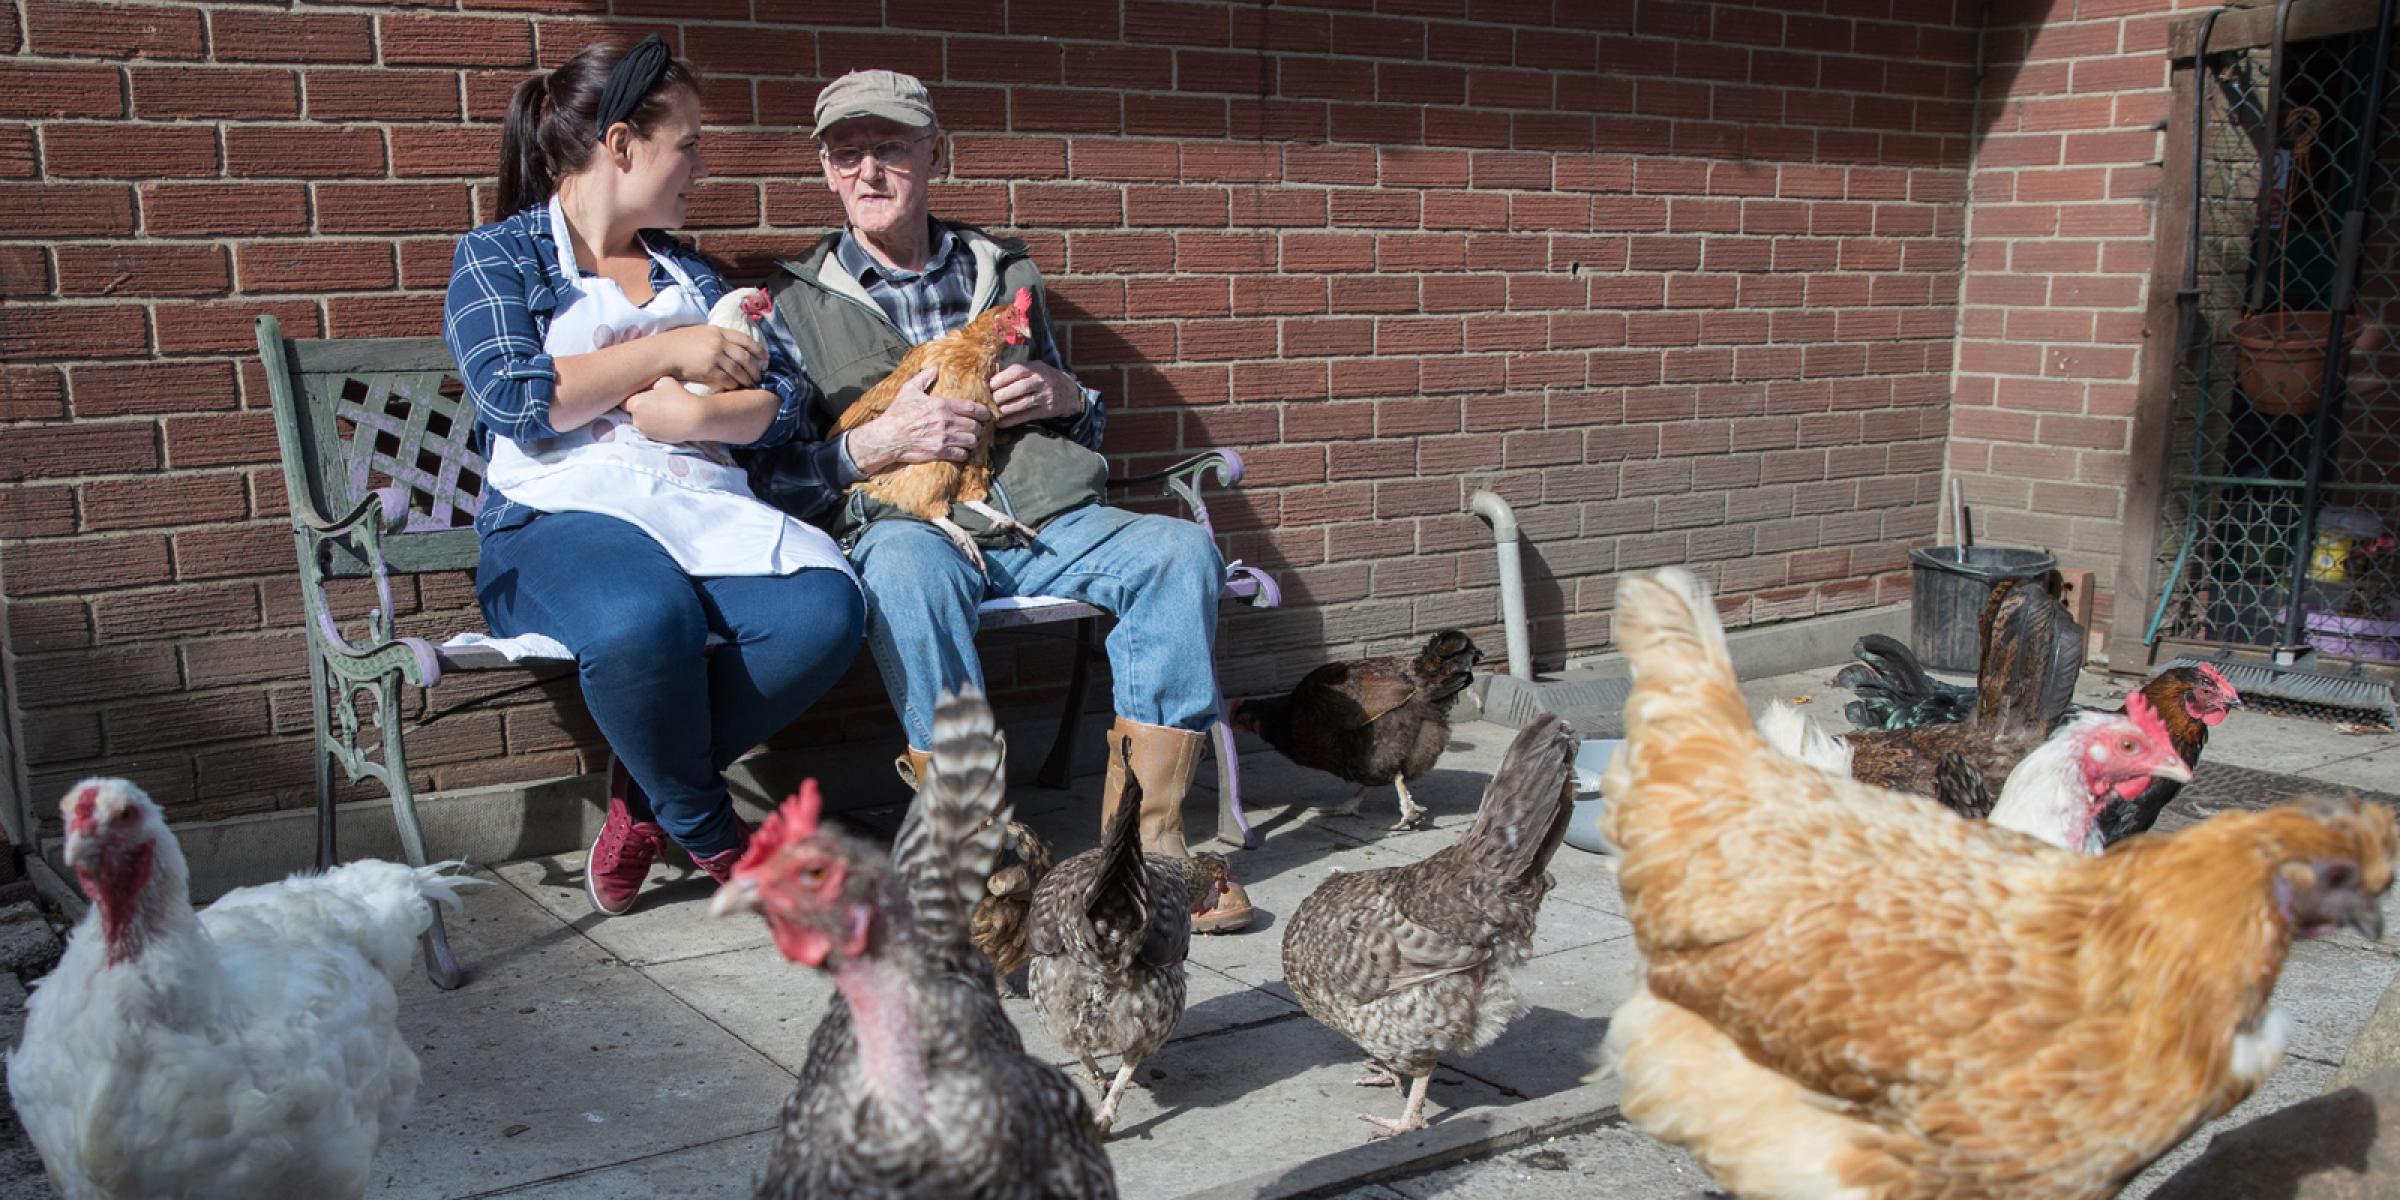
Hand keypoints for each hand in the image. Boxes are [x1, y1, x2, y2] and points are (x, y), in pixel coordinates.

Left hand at [621, 377, 701, 442]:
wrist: (695, 419)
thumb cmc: (680, 396)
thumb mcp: (664, 381)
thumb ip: (650, 383)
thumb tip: (646, 384)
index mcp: (635, 404)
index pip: (625, 399)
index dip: (635, 396)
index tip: (645, 393)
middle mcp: (636, 419)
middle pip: (633, 411)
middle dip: (641, 407)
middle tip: (655, 402)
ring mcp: (645, 431)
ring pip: (642, 421)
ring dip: (648, 417)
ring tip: (663, 411)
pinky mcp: (654, 439)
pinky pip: (650, 429)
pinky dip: (656, 425)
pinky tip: (667, 419)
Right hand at [653, 324, 763, 392]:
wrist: (664, 352)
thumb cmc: (679, 343)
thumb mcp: (700, 332)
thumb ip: (716, 337)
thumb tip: (730, 345)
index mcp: (718, 331)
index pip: (744, 339)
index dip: (757, 348)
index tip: (765, 356)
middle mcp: (718, 342)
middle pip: (745, 356)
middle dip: (754, 367)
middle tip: (759, 375)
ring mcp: (714, 356)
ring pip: (738, 369)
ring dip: (746, 378)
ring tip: (751, 384)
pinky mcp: (708, 370)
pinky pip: (727, 379)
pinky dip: (733, 384)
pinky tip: (735, 387)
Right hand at [846, 368, 990, 474]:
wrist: (886, 437)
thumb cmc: (897, 413)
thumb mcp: (909, 390)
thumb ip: (924, 378)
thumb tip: (935, 367)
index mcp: (941, 404)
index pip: (972, 408)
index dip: (983, 412)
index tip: (986, 414)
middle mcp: (945, 421)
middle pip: (975, 426)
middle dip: (979, 428)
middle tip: (977, 428)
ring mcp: (943, 438)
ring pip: (971, 440)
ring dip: (973, 441)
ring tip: (970, 440)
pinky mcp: (939, 452)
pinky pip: (961, 454)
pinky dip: (964, 453)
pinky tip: (961, 451)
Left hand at [990, 361, 1081, 428]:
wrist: (1069, 393)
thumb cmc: (1045, 379)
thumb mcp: (1035, 369)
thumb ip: (1018, 371)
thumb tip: (992, 379)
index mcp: (1036, 368)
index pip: (1017, 371)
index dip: (1001, 378)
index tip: (989, 385)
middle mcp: (1042, 381)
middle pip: (1020, 387)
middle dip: (1002, 394)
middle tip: (990, 399)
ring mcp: (1045, 396)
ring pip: (1023, 403)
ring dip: (1007, 408)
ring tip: (995, 410)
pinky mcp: (1046, 410)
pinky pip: (1027, 416)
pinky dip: (1013, 420)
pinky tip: (1002, 423)